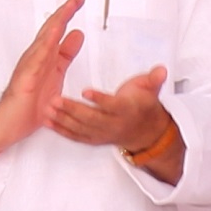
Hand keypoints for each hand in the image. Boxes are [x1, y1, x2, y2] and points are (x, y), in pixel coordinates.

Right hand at [0, 0, 86, 154]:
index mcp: (44, 57)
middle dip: (65, 11)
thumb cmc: (28, 105)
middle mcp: (35, 58)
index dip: (68, 13)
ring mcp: (29, 67)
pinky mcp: (24, 79)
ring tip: (69, 7)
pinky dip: (45, 45)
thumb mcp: (55, 75)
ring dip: (57, 22)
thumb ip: (65, 55)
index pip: (57, 30)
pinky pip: (36, 59)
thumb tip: (77, 34)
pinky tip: (53, 35)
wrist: (8, 127)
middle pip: (51, 29)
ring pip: (44, 39)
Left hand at [51, 60, 183, 185]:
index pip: (112, 105)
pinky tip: (49, 121)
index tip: (85, 90)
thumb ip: (154, 79)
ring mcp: (103, 134)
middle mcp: (114, 125)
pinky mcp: (94, 139)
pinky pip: (76, 136)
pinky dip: (61, 130)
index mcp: (127, 110)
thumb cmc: (143, 105)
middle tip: (56, 99)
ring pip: (81, 128)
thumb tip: (161, 70)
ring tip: (48, 108)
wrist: (146, 132)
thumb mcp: (151, 89)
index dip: (99, 99)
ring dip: (63, 119)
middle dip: (72, 109)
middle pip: (91, 118)